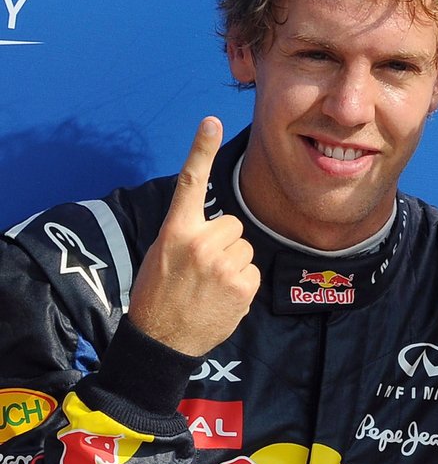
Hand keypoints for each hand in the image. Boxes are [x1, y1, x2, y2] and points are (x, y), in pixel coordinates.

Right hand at [129, 117, 259, 355]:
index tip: (211, 121)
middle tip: (200, 268)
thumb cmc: (158, 295)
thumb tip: (219, 226)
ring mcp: (223, 264)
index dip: (201, 149)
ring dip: (233, 264)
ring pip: (244, 248)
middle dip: (223, 242)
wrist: (160, 342)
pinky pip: (252, 271)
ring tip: (208, 286)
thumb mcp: (161, 255)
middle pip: (233, 224)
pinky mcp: (243, 285)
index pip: (191, 182)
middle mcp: (200, 243)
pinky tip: (220, 298)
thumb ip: (187, 234)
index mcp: (175, 231)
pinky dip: (241, 284)